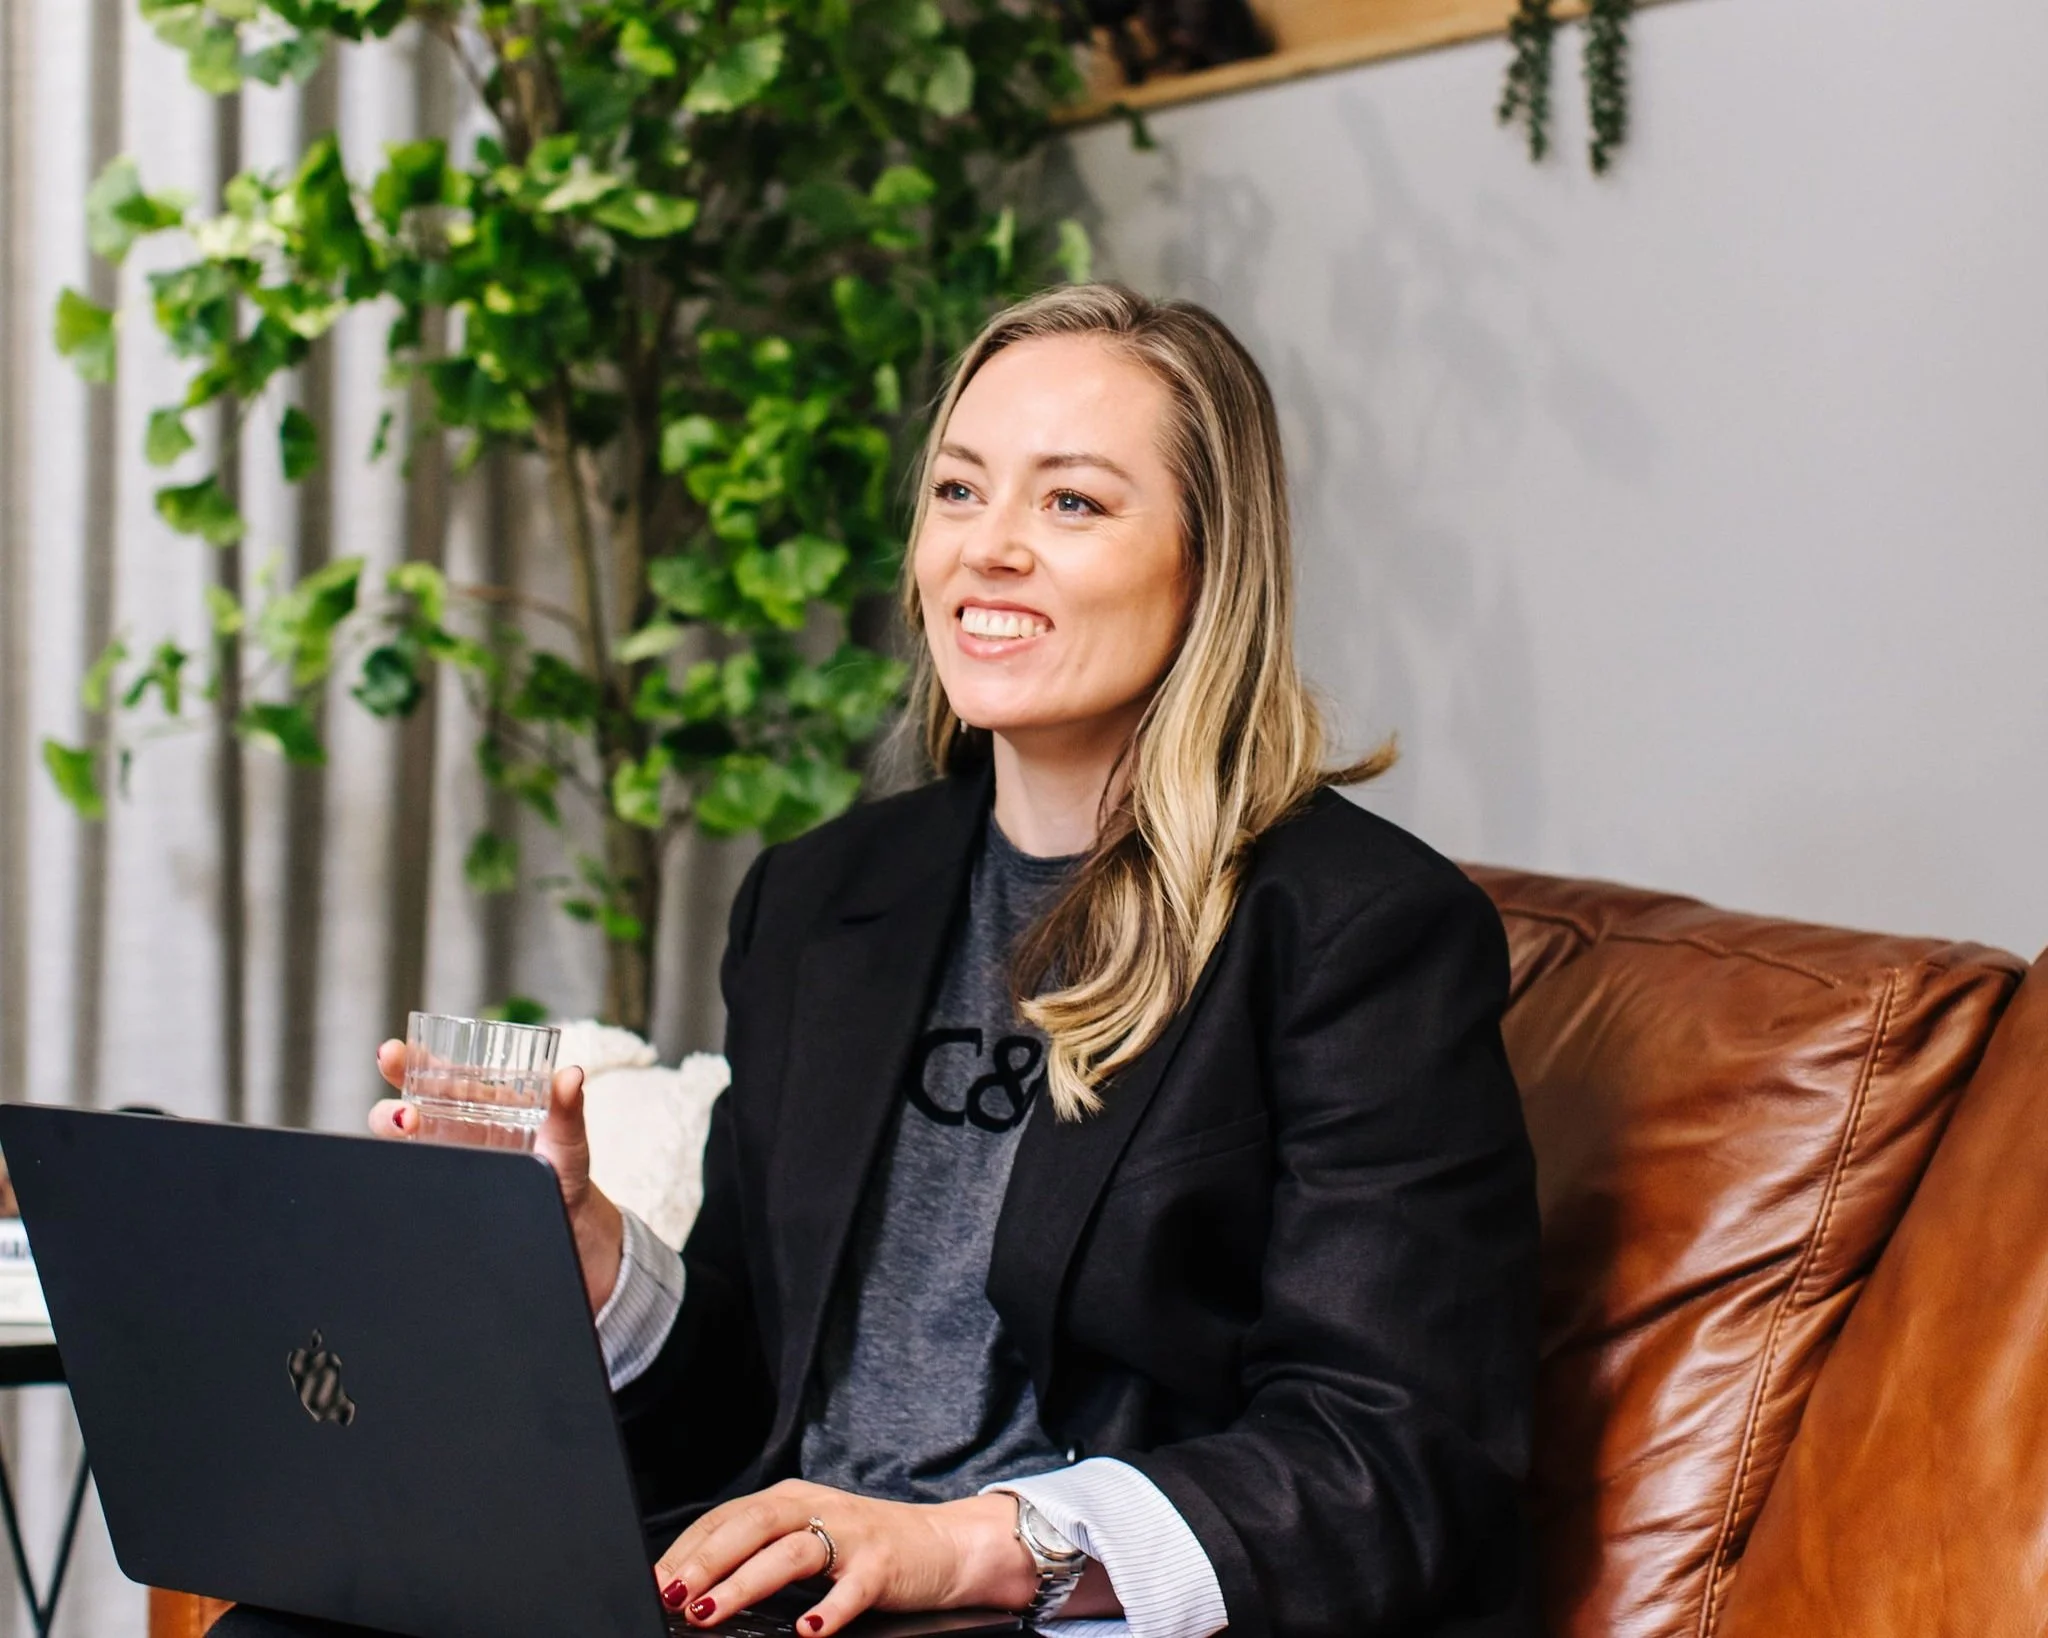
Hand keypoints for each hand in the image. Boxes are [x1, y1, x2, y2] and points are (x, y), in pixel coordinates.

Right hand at [368, 1041, 624, 1310]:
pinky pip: (410, 1173)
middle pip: (408, 1104)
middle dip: (392, 1099)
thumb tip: (572, 1075)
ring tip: (406, 1127)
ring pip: (400, 1137)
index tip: (392, 1053)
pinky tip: (400, 1169)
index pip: (438, 1073)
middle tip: (404, 1111)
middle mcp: (454, 1124)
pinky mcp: (441, 1185)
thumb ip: (568, 1107)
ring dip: (391, 1128)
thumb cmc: (563, 1165)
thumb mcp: (568, 1135)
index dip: (410, 1059)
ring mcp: (444, 1156)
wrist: (565, 1216)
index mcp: (480, 1099)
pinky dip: (397, 1170)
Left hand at [652, 1480, 1038, 1634]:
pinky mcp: (883, 1564)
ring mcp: (851, 1534)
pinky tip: (807, 1632)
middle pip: (751, 1525)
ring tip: (711, 1613)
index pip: (726, 1517)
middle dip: (705, 1561)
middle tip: (671, 1595)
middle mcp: (816, 1507)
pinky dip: (828, 1610)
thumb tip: (693, 1587)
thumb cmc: (865, 1547)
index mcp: (790, 1499)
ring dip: (744, 1584)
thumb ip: (759, 1552)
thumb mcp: (807, 1536)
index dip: (687, 1548)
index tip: (654, 1581)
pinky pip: (852, 1588)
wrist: (943, 1544)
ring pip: (790, 1552)